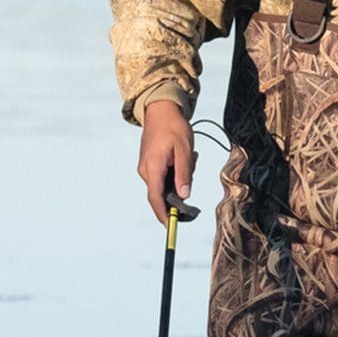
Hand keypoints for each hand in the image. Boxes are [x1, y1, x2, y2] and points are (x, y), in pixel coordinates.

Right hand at [136, 99, 194, 224]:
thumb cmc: (174, 128)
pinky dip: (175, 172)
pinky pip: (163, 177)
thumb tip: (184, 196)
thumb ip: (184, 174)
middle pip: (162, 193)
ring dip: (179, 178)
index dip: (163, 214)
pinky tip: (182, 157)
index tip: (171, 226)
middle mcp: (145, 170)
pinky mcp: (149, 166)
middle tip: (191, 166)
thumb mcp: (185, 150)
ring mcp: (146, 168)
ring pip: (164, 185)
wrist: (160, 110)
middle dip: (179, 190)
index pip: (155, 197)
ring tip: (188, 157)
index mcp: (153, 167)